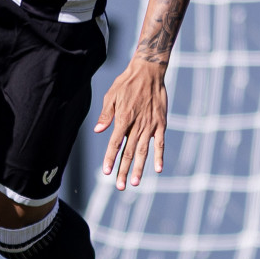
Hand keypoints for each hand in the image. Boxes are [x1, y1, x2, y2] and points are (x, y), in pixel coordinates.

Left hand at [96, 56, 167, 190]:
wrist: (149, 72)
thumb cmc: (127, 83)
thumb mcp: (111, 95)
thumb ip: (106, 114)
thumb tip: (98, 130)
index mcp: (123, 118)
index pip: (115, 143)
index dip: (110, 158)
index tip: (106, 172)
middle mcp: (137, 125)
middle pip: (128, 152)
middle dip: (123, 170)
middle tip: (120, 186)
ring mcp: (150, 125)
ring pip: (143, 151)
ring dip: (138, 168)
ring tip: (134, 182)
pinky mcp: (161, 124)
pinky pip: (160, 143)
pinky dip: (159, 156)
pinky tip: (157, 169)